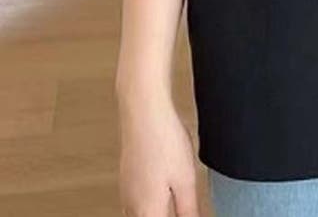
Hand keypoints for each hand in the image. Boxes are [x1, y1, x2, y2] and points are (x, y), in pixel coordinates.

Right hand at [118, 89, 198, 216]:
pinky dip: (146, 208)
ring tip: (170, 206)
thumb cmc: (164, 141)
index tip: (189, 213)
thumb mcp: (186, 180)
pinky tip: (158, 196)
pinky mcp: (126, 177)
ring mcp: (125, 191)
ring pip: (136, 216)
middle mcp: (131, 205)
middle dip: (162, 216)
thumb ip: (189, 210)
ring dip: (154, 213)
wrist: (144, 112)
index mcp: (148, 211)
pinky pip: (133, 204)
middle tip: (182, 208)